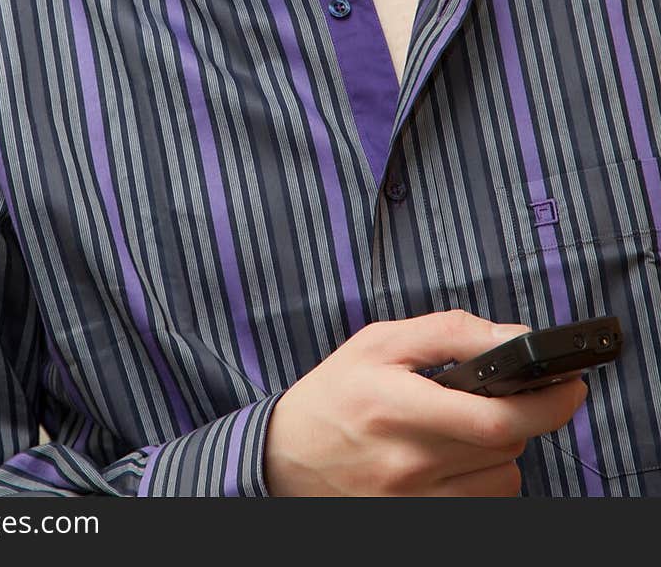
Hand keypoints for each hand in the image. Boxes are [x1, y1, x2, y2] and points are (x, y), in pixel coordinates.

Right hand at [263, 309, 587, 496]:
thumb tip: (513, 337)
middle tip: (526, 394)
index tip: (569, 384)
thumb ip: (450, 332)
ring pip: (503, 479)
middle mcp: (408, 462)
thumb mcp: (381, 341)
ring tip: (470, 425)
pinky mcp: (419, 521)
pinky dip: (484, 479)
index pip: (494, 419)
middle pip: (507, 448)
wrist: (286, 457)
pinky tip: (458, 456)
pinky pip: (482, 505)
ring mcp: (414, 501)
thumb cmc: (335, 393)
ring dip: (503, 449)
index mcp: (396, 405)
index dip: (546, 402)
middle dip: (529, 415)